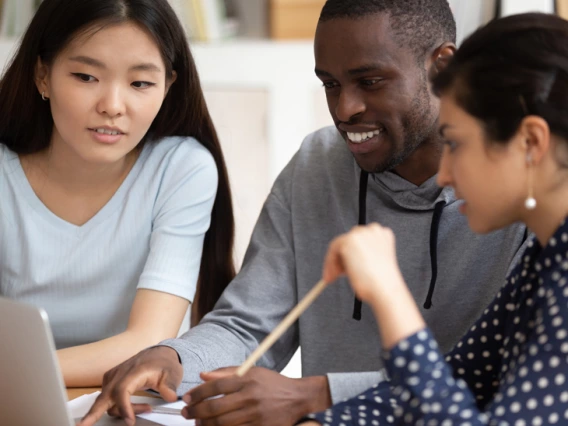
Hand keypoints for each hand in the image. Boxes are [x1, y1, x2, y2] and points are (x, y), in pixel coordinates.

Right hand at [78, 346, 182, 425]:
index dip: (124, 407)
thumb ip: (170, 386)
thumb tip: (170, 396)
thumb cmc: (164, 364)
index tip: (130, 420)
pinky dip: (118, 407)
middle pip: (103, 397)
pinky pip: (108, 399)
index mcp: (133, 371)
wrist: (159, 354)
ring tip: (146, 409)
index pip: (122, 391)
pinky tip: (132, 408)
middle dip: (92, 413)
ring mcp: (112, 377)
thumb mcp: (172, 373)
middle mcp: (119, 374)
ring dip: (122, 411)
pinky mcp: (110, 381)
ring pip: (108, 402)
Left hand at [182, 367, 330, 425]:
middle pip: (215, 407)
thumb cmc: (272, 383)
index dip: (197, 393)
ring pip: (221, 423)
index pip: (215, 386)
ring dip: (204, 424)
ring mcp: (255, 414)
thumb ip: (226, 372)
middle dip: (195, 411)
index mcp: (247, 379)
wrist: (298, 397)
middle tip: (186, 412)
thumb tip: (203, 375)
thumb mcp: (252, 371)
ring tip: (197, 422)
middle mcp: (250, 396)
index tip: (187, 397)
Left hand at [323, 223, 403, 303]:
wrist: (384, 288)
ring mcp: (361, 233)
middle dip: (342, 257)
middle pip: (350, 240)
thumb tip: (345, 260)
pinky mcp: (349, 240)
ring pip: (339, 245)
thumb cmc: (382, 283)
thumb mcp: (374, 265)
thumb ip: (362, 257)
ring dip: (334, 261)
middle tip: (336, 273)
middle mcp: (373, 230)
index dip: (352, 254)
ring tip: (332, 277)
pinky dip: (330, 264)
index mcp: (383, 235)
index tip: (344, 268)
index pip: (361, 240)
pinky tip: (332, 276)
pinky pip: (333, 250)